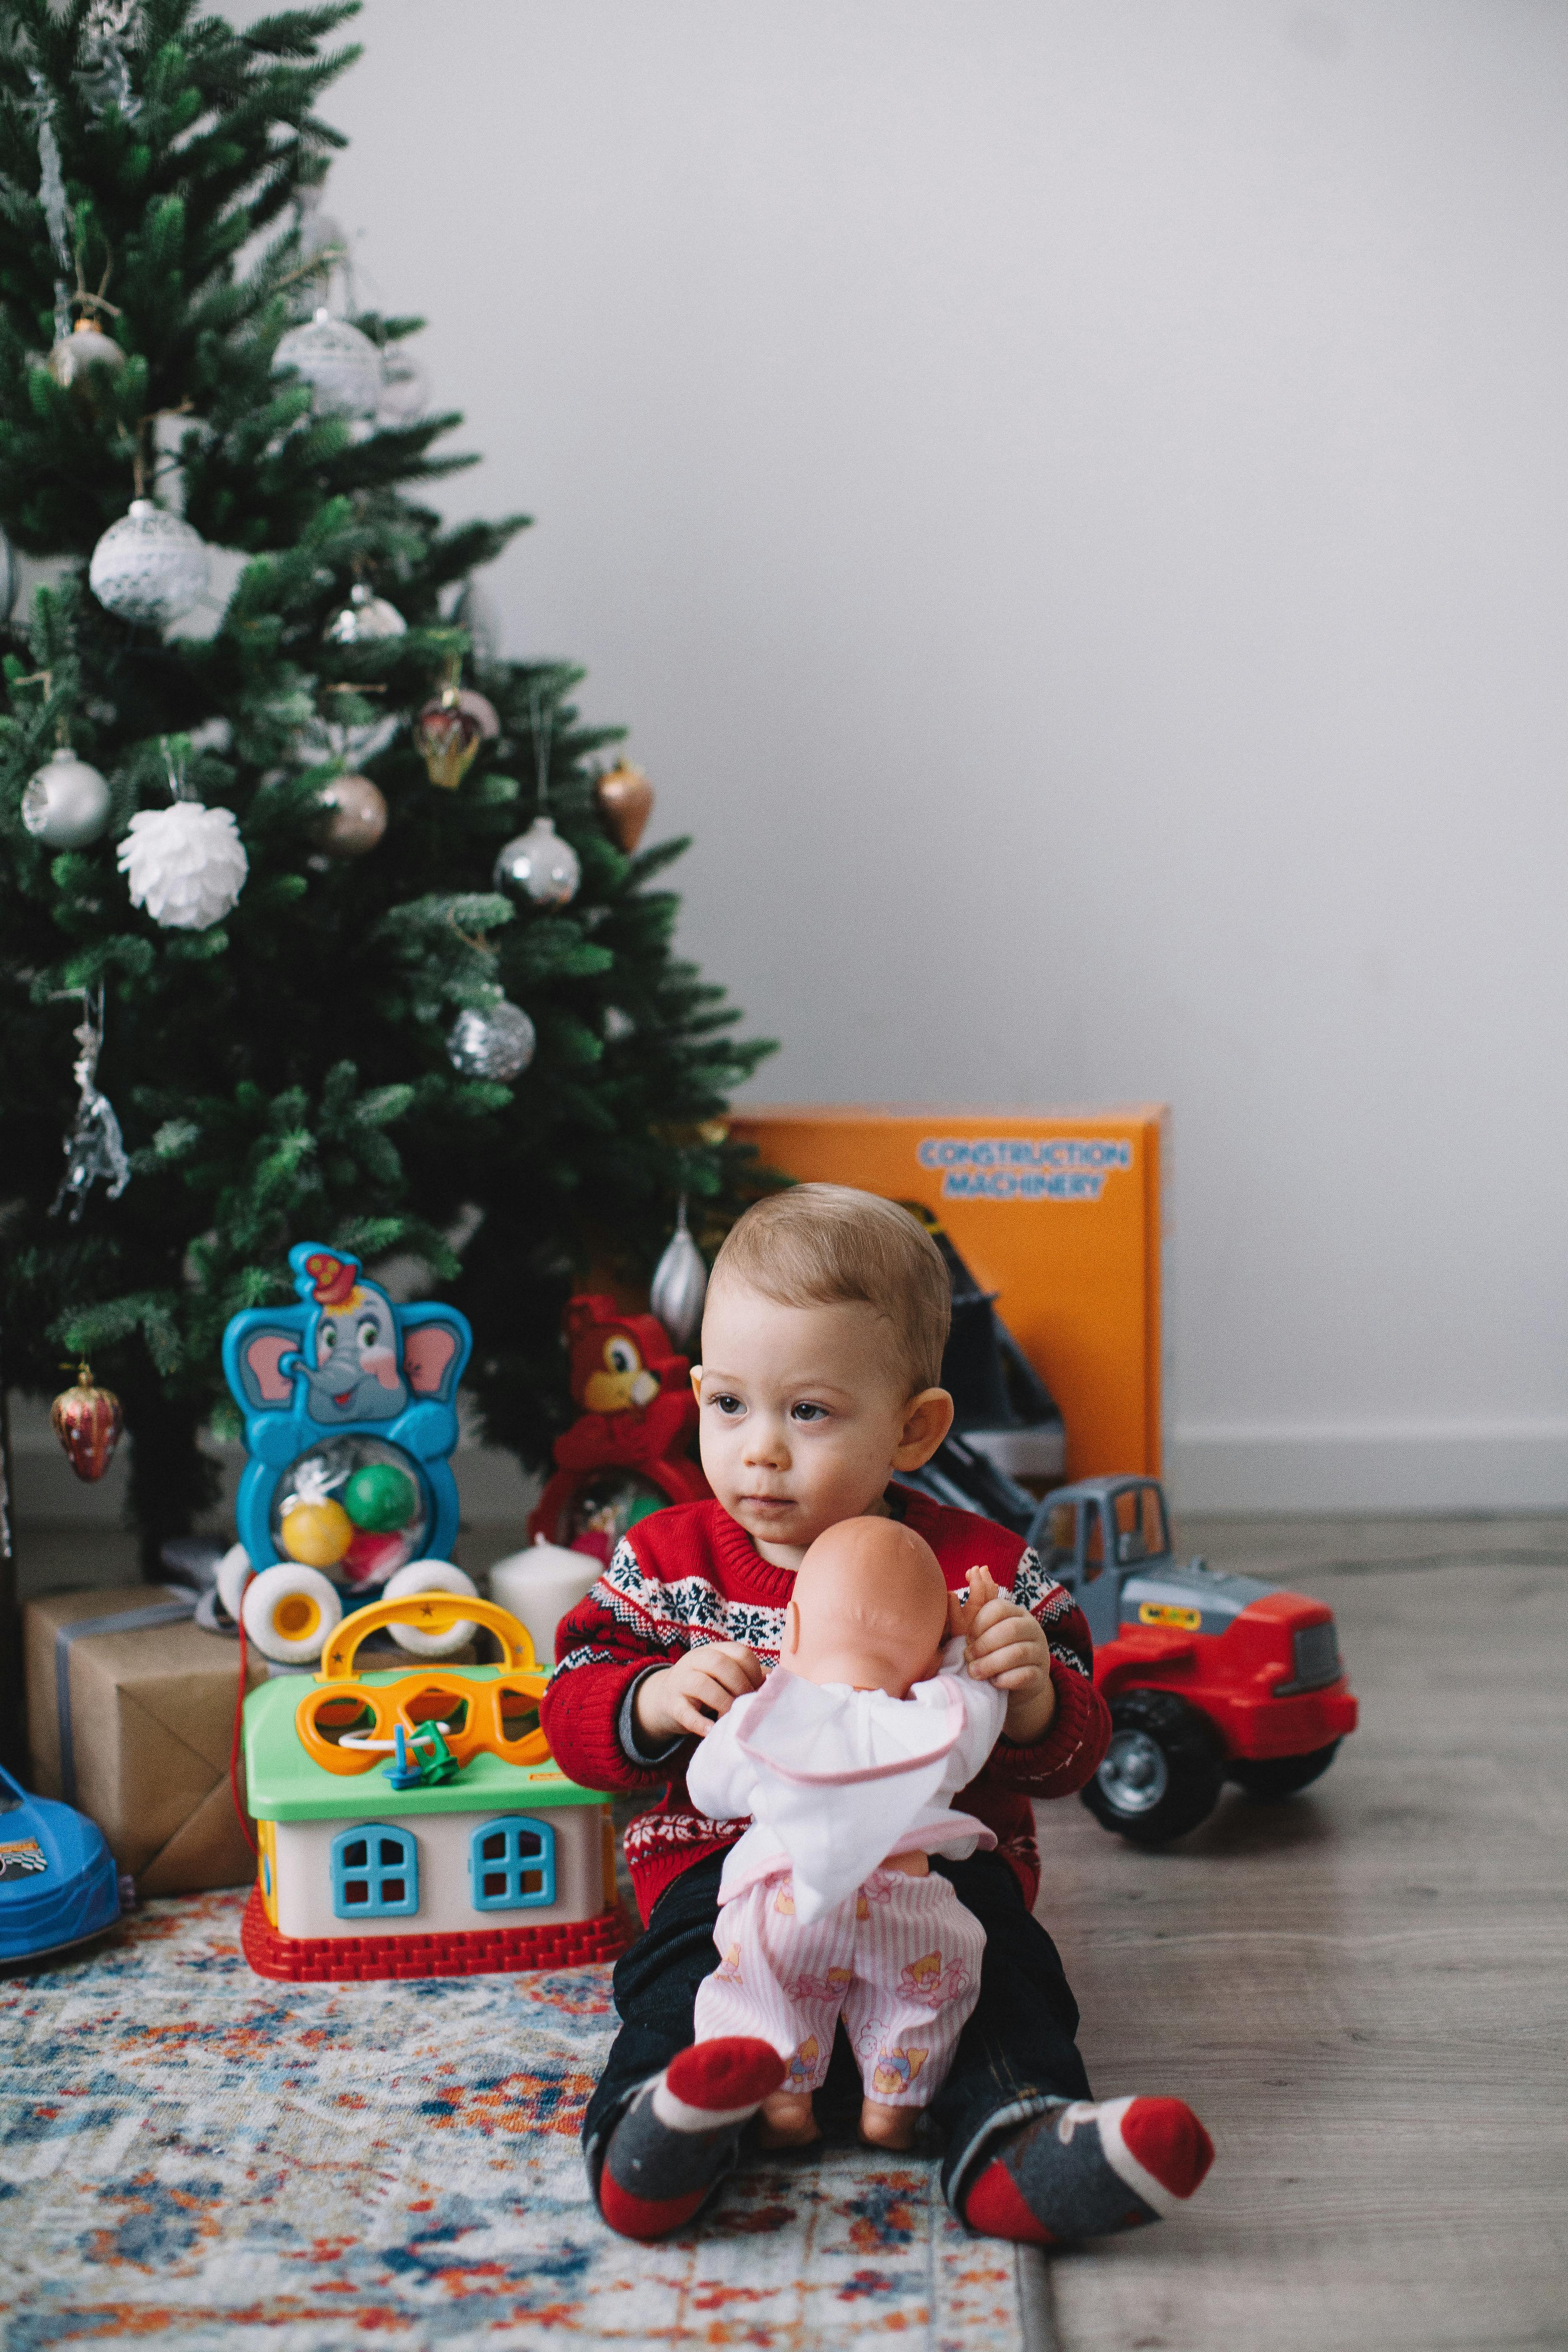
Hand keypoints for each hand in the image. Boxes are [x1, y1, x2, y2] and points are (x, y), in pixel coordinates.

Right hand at [633, 1642, 765, 1742]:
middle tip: (746, 1706)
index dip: (754, 1673)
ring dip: (722, 1703)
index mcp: (715, 1650)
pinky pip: (685, 1712)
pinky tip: (712, 1730)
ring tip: (729, 1718)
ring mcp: (681, 1680)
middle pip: (721, 1665)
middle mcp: (696, 1660)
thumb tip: (775, 1684)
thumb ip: (748, 1676)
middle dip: (740, 1687)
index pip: (740, 1653)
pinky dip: (700, 1722)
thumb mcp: (724, 1676)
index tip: (757, 1692)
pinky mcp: (671, 1704)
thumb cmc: (707, 1686)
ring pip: (702, 1684)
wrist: (665, 1697)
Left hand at [960, 1568, 1055, 1742]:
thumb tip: (973, 1571)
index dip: (979, 1623)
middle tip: (968, 1658)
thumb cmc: (989, 1657)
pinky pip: (1026, 1676)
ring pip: (1018, 1652)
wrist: (1014, 1692)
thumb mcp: (978, 1634)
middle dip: (985, 1644)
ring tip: (977, 1673)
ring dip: (993, 1663)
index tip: (966, 1638)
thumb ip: (972, 1607)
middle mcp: (1031, 1629)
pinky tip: (996, 1684)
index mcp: (1014, 1614)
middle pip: (1010, 1629)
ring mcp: (1039, 1653)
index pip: (998, 1608)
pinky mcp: (1040, 1678)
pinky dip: (1007, 1680)